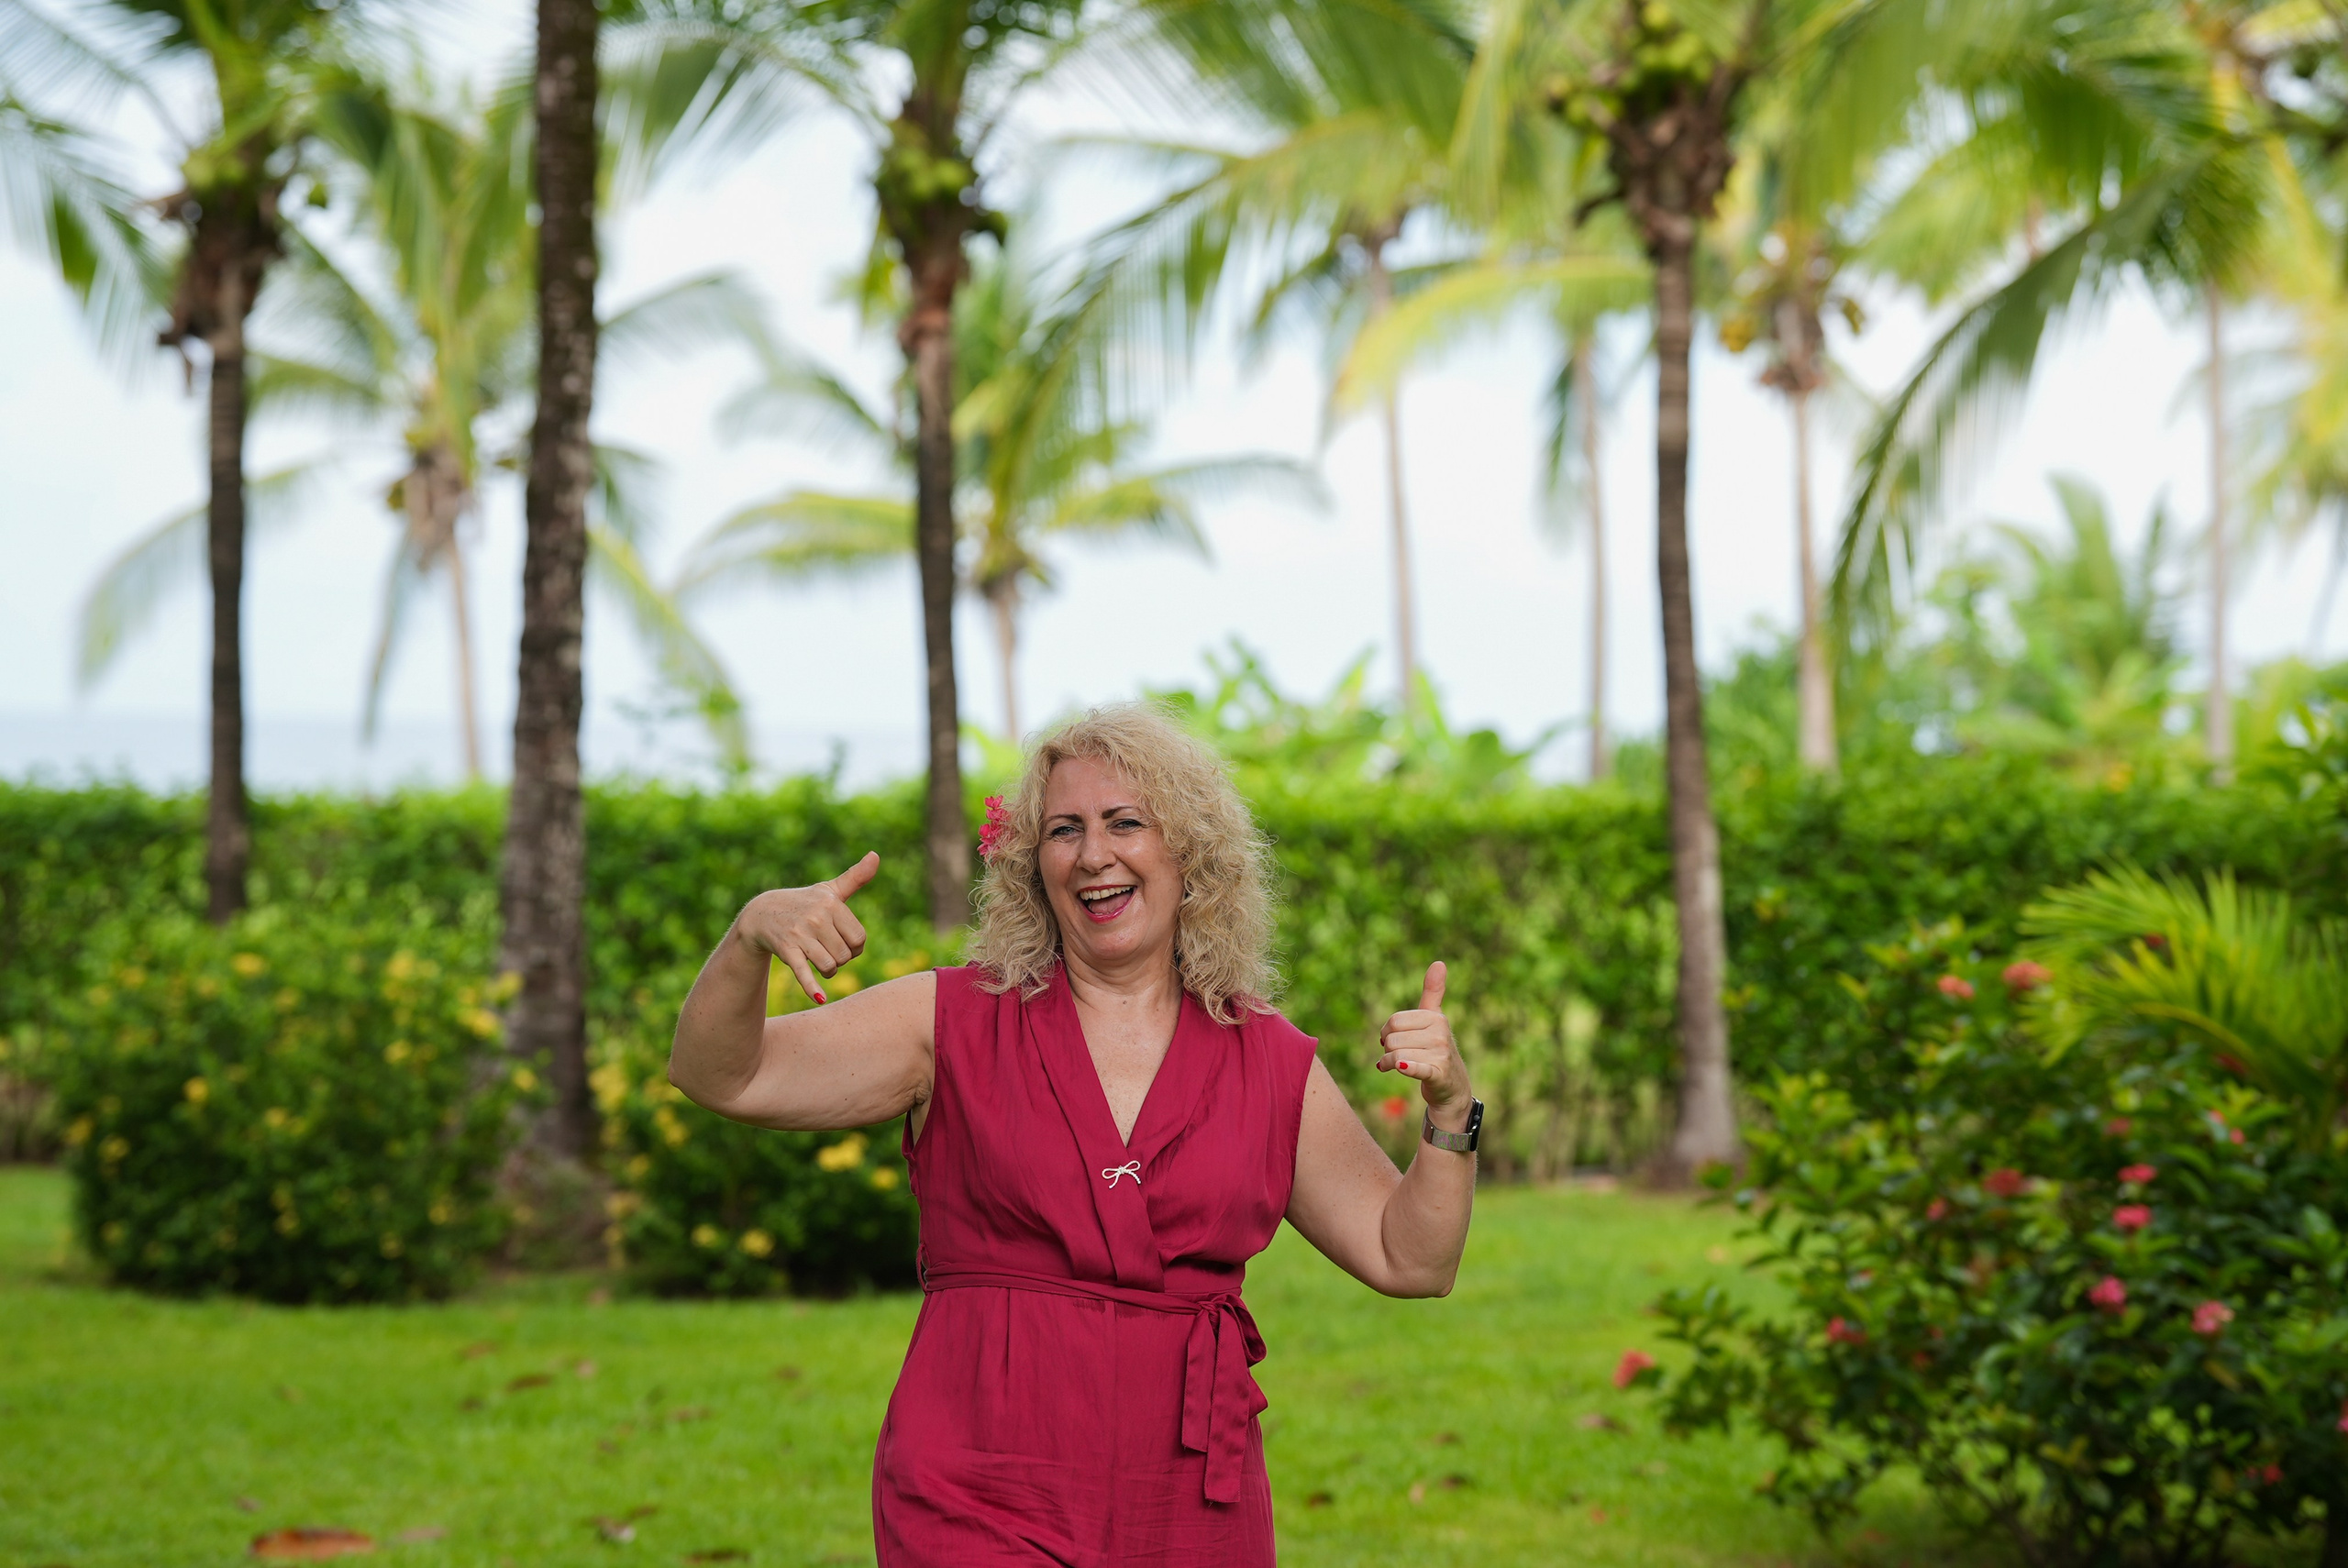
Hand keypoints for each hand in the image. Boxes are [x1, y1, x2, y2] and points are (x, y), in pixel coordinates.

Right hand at [732, 852, 876, 1004]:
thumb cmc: (803, 903)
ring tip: (819, 964)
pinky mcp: (787, 950)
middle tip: (826, 951)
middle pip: (845, 955)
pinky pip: (804, 972)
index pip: (859, 939)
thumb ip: (855, 877)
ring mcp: (801, 934)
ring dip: (827, 972)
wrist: (761, 914)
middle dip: (839, 960)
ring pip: (830, 966)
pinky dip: (812, 987)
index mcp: (831, 903)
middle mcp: (817, 917)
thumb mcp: (828, 890)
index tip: (842, 942)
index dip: (854, 947)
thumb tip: (876, 855)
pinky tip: (820, 998)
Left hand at [1375, 961, 1470, 1119]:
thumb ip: (1433, 992)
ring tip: (1396, 1066)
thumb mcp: (1434, 1019)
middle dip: (1388, 1049)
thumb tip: (1439, 962)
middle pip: (1392, 1039)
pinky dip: (1404, 1067)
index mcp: (1436, 1018)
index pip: (1394, 1021)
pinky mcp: (1437, 1074)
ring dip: (1389, 1064)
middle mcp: (1440, 1033)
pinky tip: (1400, 1066)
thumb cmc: (1437, 1049)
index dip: (1387, 1032)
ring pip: (1395, 1055)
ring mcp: (1440, 1054)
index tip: (1393, 1038)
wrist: (1452, 1087)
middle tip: (1396, 1056)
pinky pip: (1413, 1067)